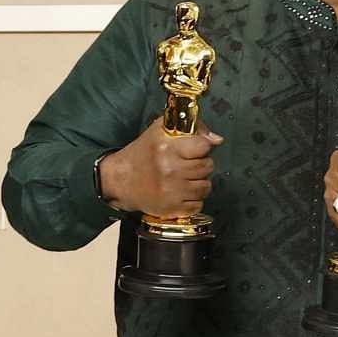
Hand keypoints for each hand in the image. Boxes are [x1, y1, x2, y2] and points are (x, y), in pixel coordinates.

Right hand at [99, 119, 222, 216]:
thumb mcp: (162, 130)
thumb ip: (193, 128)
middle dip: (201, 164)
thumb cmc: (143, 153)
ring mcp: (171, 191)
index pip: (204, 146)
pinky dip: (193, 200)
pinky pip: (198, 205)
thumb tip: (217, 140)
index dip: (203, 147)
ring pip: (206, 187)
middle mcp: (170, 169)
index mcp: (168, 148)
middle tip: (188, 164)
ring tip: (185, 179)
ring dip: (199, 183)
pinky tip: (182, 193)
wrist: (120, 179)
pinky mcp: (171, 208)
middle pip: (208, 166)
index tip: (195, 149)